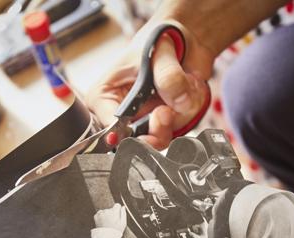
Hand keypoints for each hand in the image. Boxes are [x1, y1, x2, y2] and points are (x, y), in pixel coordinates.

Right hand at [86, 19, 212, 149]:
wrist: (184, 39)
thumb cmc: (158, 40)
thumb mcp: (158, 52)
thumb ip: (168, 77)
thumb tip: (179, 102)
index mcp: (104, 97)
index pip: (110, 129)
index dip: (129, 136)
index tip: (146, 129)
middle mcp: (122, 114)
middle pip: (135, 142)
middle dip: (158, 129)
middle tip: (167, 111)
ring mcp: (145, 121)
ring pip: (161, 139)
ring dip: (178, 115)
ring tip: (181, 86)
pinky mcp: (165, 125)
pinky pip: (179, 131)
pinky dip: (189, 112)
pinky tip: (188, 91)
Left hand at [94, 203, 126, 231]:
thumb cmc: (116, 231)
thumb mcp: (123, 223)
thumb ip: (123, 214)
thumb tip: (123, 207)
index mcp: (114, 212)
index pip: (117, 205)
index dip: (118, 210)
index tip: (117, 215)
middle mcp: (107, 211)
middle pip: (111, 209)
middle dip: (112, 213)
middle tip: (112, 222)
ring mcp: (100, 213)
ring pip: (105, 211)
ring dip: (106, 215)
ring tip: (107, 223)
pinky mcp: (96, 216)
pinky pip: (99, 214)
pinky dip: (101, 217)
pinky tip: (103, 223)